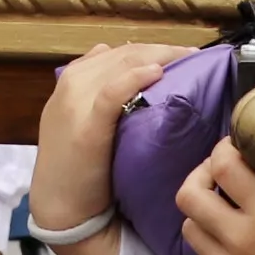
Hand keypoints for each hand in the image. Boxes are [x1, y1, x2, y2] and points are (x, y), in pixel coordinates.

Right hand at [34, 38, 188, 239]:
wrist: (60, 206)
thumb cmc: (78, 167)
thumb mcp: (81, 120)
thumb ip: (98, 92)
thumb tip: (127, 64)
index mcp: (72, 80)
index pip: (117, 52)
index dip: (152, 48)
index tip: (182, 53)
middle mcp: (72, 84)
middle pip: (124, 54)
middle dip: (162, 50)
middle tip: (194, 55)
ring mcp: (76, 103)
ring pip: (121, 64)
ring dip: (158, 56)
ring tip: (188, 58)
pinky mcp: (87, 127)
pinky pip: (111, 93)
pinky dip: (134, 78)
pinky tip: (157, 73)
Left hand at [177, 128, 254, 254]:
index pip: (222, 167)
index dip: (221, 151)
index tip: (231, 150)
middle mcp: (242, 239)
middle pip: (188, 197)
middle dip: (199, 179)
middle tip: (217, 177)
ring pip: (191, 231)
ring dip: (202, 216)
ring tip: (222, 211)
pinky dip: (210, 251)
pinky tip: (230, 246)